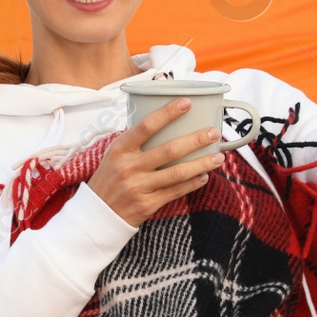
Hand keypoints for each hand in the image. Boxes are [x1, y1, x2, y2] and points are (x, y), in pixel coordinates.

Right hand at [87, 98, 225, 226]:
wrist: (97, 213)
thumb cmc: (110, 177)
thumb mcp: (115, 154)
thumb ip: (136, 140)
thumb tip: (165, 120)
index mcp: (120, 148)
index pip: (146, 126)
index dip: (167, 113)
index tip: (187, 103)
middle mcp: (129, 167)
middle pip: (169, 150)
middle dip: (196, 140)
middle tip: (213, 132)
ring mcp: (138, 187)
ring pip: (177, 173)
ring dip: (201, 164)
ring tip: (218, 157)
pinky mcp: (147, 205)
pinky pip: (175, 191)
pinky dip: (192, 183)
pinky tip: (204, 176)